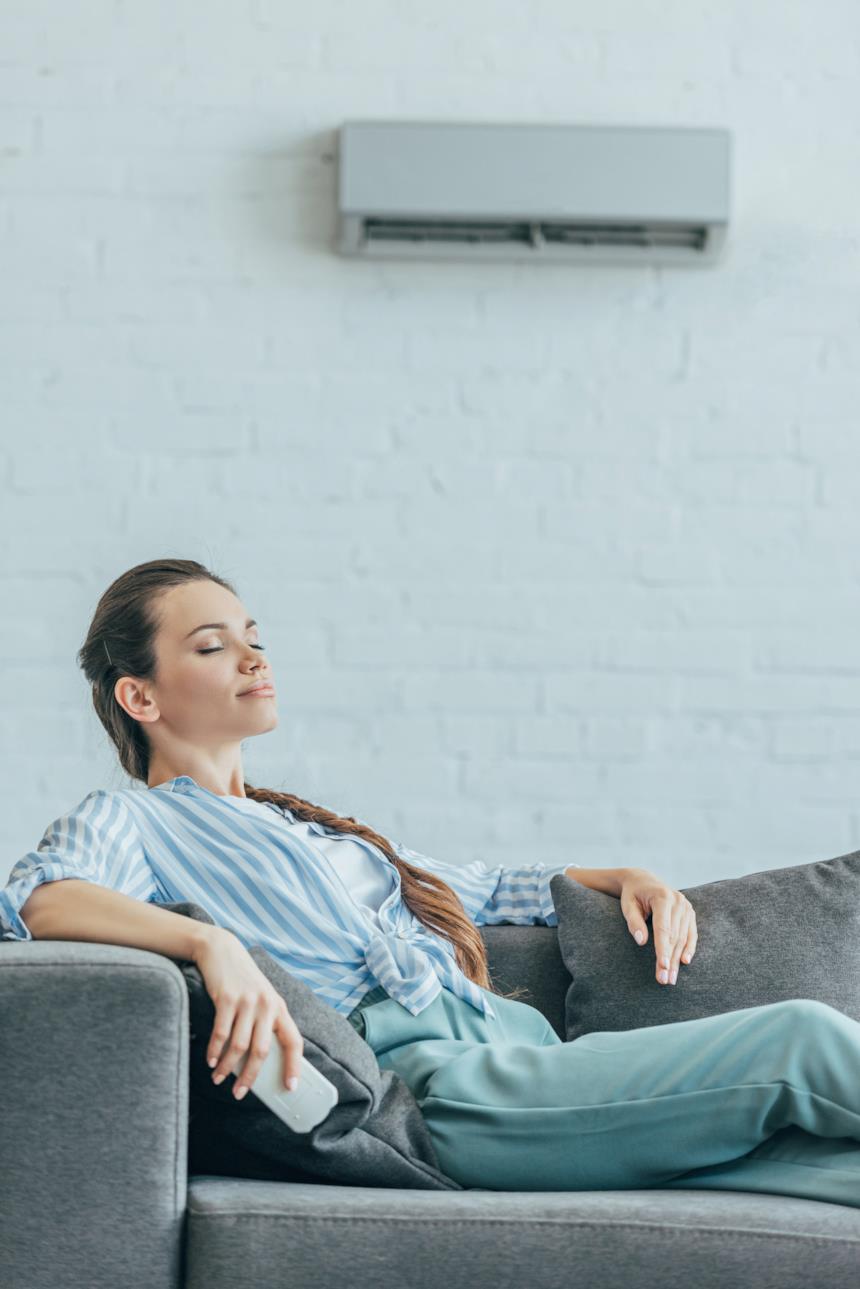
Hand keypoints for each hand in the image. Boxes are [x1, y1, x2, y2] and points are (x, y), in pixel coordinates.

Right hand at [194, 927, 303, 1099]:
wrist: (222, 950)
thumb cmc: (243, 981)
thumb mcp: (261, 999)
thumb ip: (263, 1024)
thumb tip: (258, 1062)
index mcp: (279, 1008)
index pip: (293, 1041)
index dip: (294, 1065)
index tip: (290, 1087)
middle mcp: (266, 1005)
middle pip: (262, 1051)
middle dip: (251, 1077)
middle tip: (240, 1093)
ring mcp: (247, 1001)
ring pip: (239, 1046)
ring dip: (227, 1068)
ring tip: (219, 1078)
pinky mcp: (227, 998)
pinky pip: (221, 1033)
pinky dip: (215, 1051)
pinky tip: (211, 1060)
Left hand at [619, 868, 697, 986]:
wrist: (643, 880)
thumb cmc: (633, 895)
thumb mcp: (627, 905)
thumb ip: (634, 922)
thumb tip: (641, 942)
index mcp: (662, 897)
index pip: (663, 928)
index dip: (663, 949)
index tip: (662, 967)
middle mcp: (678, 901)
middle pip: (674, 936)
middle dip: (670, 959)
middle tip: (664, 980)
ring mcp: (686, 907)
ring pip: (683, 937)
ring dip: (678, 959)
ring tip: (671, 978)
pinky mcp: (690, 913)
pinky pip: (692, 933)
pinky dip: (689, 948)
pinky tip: (685, 961)